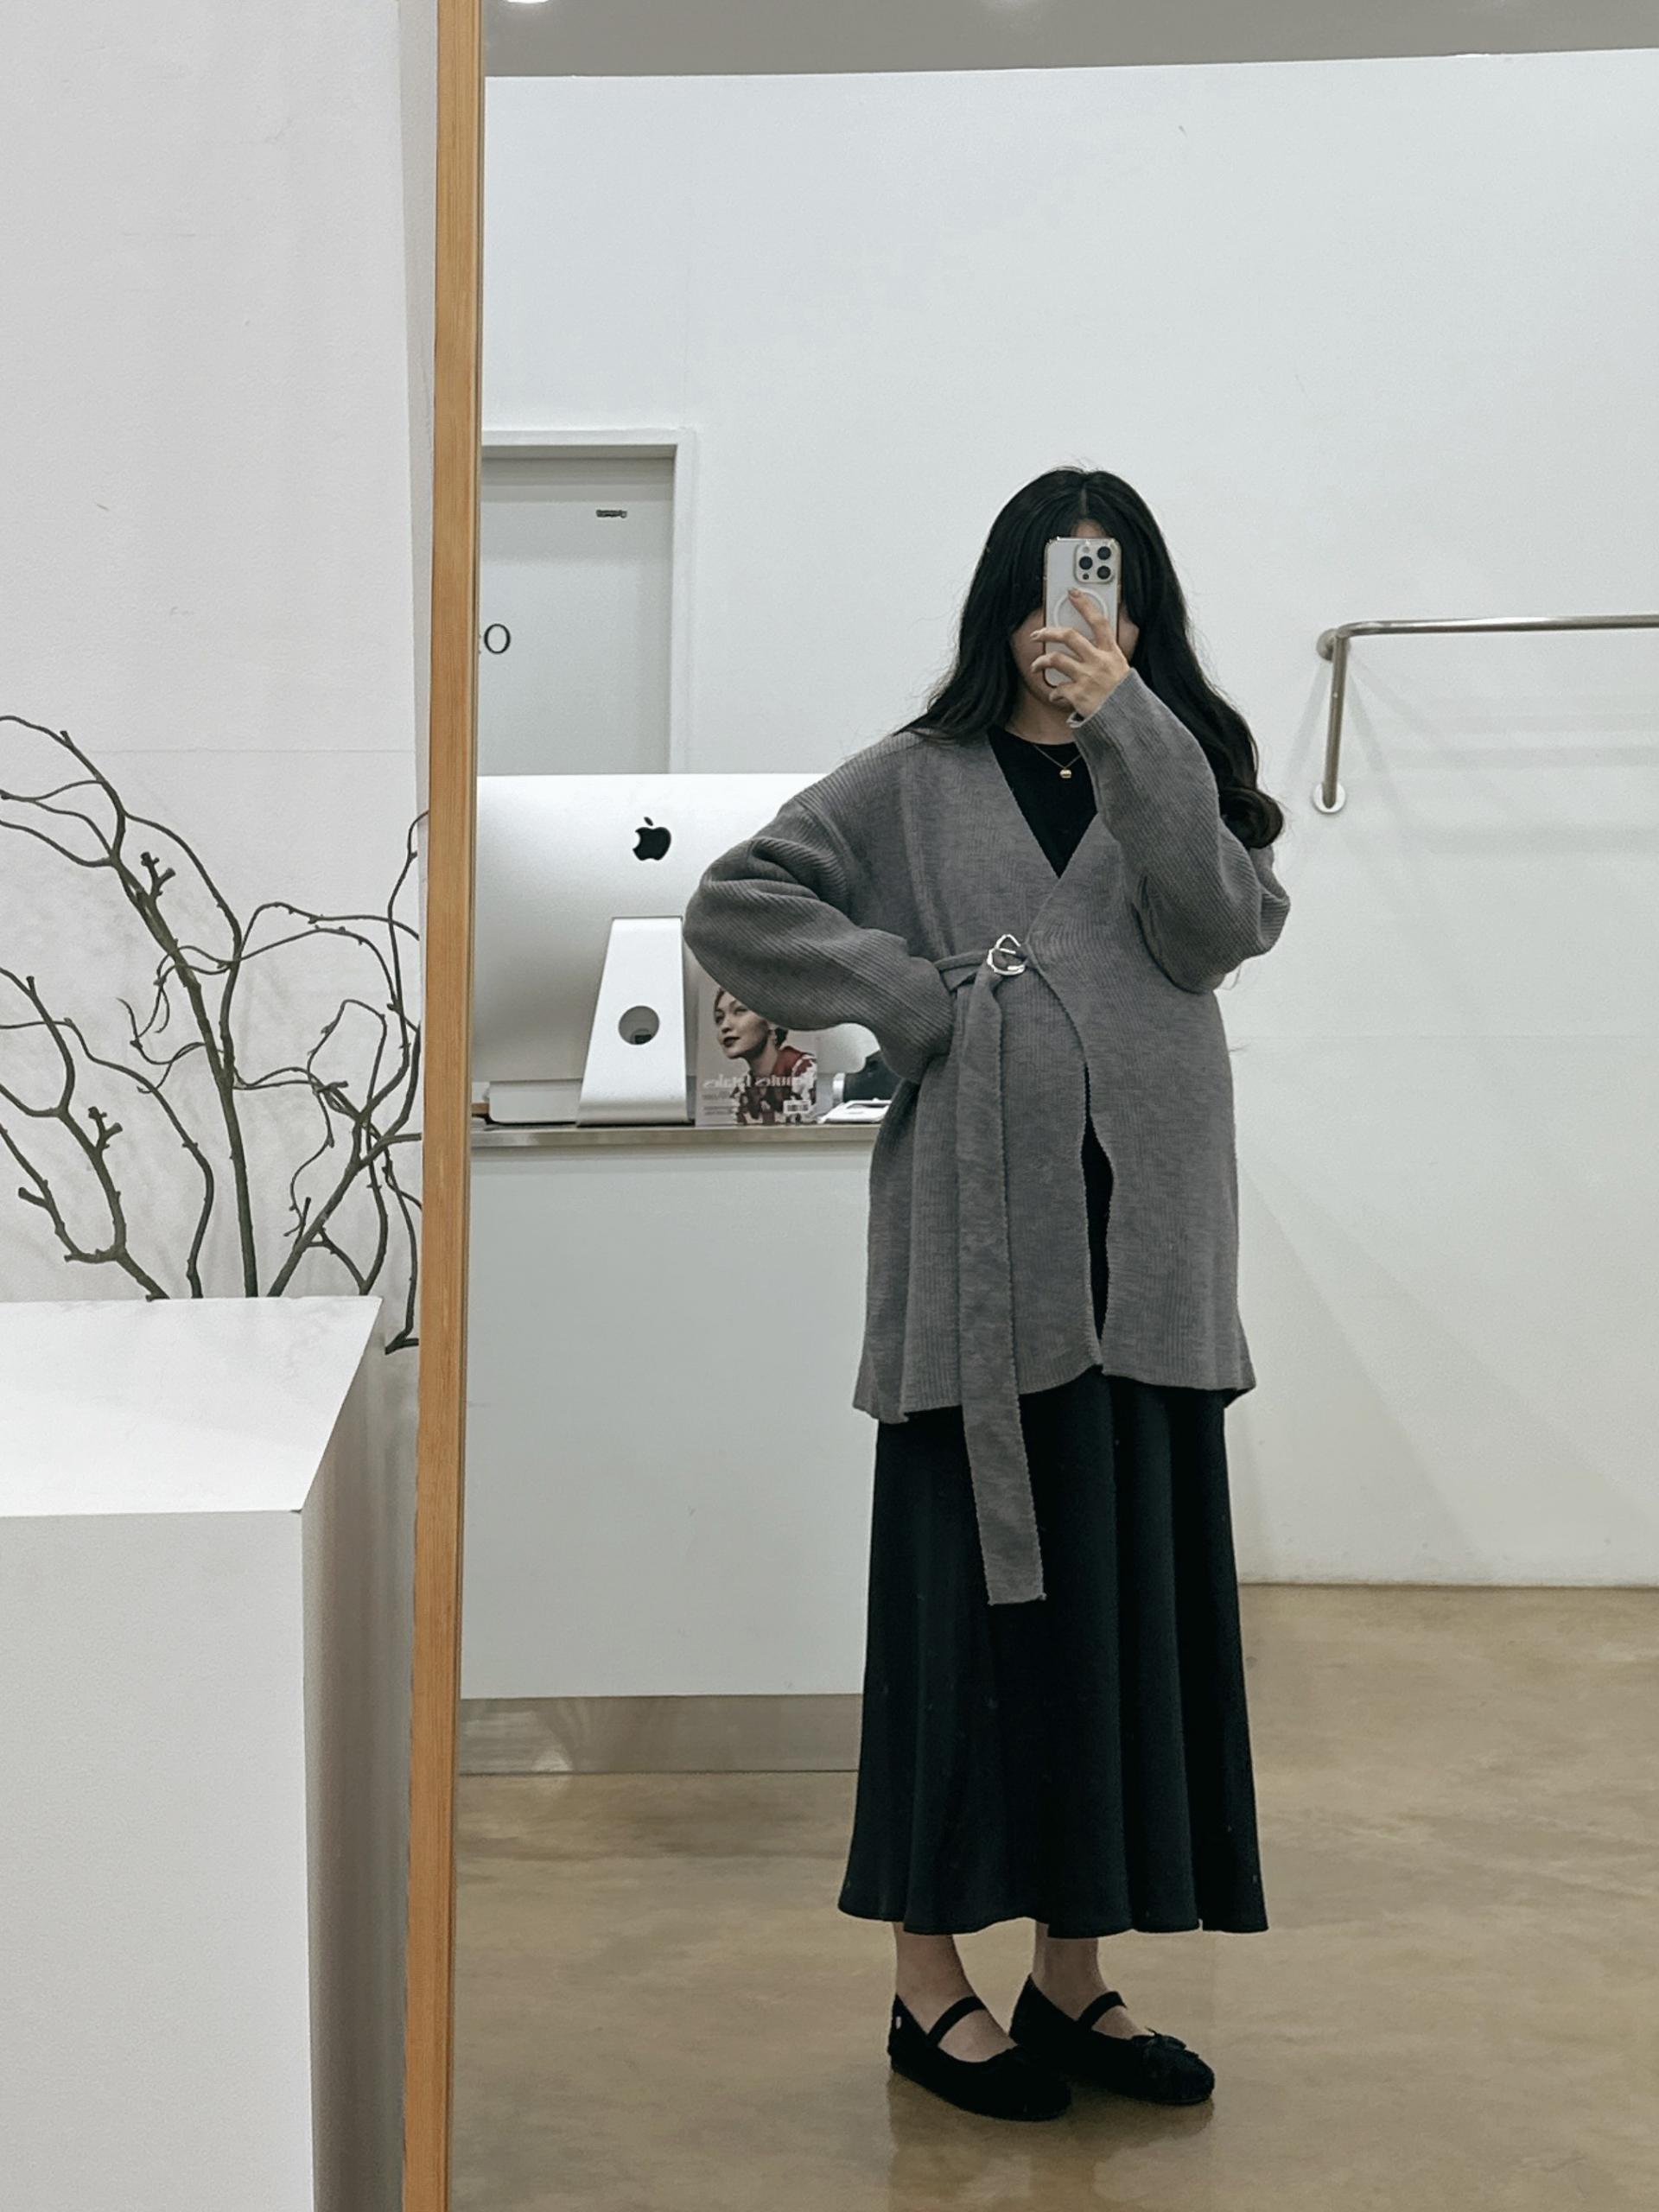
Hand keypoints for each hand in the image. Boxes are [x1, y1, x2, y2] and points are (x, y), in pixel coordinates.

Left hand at [1032, 589, 1132, 719]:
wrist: (1127, 720)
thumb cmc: (1124, 696)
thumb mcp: (1122, 669)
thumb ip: (1107, 656)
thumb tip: (1093, 645)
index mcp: (1111, 653)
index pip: (1099, 622)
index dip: (1085, 605)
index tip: (1073, 593)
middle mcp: (1099, 661)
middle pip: (1069, 636)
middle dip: (1048, 632)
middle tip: (1037, 634)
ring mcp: (1087, 677)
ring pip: (1056, 659)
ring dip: (1041, 662)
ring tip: (1035, 666)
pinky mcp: (1078, 694)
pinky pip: (1058, 689)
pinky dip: (1054, 693)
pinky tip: (1056, 695)